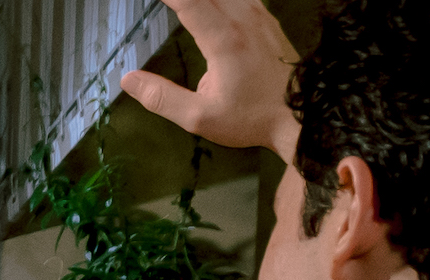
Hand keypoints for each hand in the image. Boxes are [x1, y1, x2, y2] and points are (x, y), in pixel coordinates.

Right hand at [119, 0, 301, 157]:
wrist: (299, 115)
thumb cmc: (251, 117)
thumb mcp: (199, 117)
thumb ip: (161, 98)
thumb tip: (129, 80)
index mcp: (224, 40)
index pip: (188, 2)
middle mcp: (243, 20)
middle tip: (165, 1)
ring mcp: (258, 16)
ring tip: (183, 2)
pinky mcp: (267, 20)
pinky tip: (214, 3)